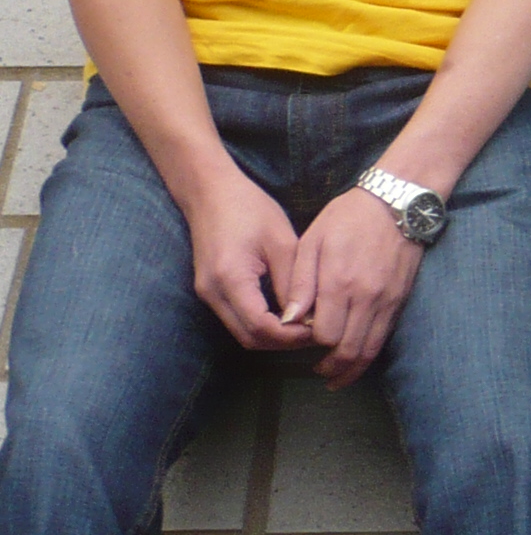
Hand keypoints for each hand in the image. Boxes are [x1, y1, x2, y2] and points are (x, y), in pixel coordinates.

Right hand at [184, 166, 311, 351]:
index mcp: (231, 278)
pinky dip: (261, 323)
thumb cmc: (249, 208)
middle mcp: (213, 293)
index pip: (261, 327)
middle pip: (249, 338)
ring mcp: (207, 294)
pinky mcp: (210, 291)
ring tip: (305, 323)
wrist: (210, 192)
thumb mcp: (282, 242)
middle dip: (284, 341)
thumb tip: (307, 316)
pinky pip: (236, 319)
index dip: (291, 335)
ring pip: (242, 332)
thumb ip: (293, 282)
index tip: (318, 328)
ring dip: (273, 335)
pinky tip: (286, 313)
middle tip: (316, 331)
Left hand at [286, 188, 424, 386]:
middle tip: (319, 373)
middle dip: (332, 367)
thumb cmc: (349, 217)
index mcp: (339, 283)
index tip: (301, 338)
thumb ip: (301, 283)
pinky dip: (371, 352)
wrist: (398, 202)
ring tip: (338, 377)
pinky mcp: (400, 298)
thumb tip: (291, 319)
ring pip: (370, 348)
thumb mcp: (313, 241)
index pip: (323, 334)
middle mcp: (366, 298)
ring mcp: (387, 300)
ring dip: (353, 368)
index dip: (309, 343)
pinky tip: (360, 357)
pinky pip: (385, 335)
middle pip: (349, 349)